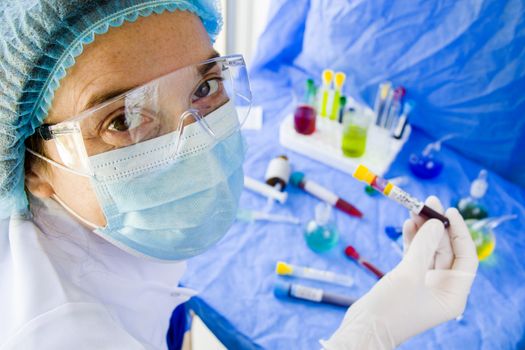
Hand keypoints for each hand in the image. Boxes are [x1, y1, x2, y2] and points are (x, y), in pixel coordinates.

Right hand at [321, 196, 477, 348]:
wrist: (364, 329)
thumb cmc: (390, 308)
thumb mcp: (409, 274)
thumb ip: (423, 246)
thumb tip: (435, 223)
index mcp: (453, 294)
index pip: (465, 257)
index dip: (459, 232)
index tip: (449, 211)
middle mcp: (442, 289)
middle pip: (445, 250)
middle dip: (436, 226)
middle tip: (427, 203)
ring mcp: (425, 284)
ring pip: (428, 250)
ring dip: (422, 230)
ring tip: (414, 208)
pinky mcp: (408, 281)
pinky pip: (415, 256)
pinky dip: (412, 240)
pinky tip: (407, 224)